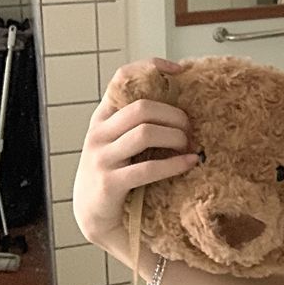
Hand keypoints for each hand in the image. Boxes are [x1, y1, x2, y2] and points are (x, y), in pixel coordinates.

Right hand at [72, 57, 197, 245]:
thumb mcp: (121, 142)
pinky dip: (174, 164)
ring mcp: (102, 158)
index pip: (121, 79)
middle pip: (142, 107)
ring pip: (145, 133)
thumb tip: (183, 103)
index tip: (179, 71)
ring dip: (175, 137)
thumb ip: (139, 123)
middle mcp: (98, 134)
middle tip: (190, 129)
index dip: (150, 67)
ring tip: (188, 146)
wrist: (94, 217)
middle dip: (174, 115)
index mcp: (103, 118)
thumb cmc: (116, 174)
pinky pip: (148, 168)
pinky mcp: (110, 183)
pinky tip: (190, 163)